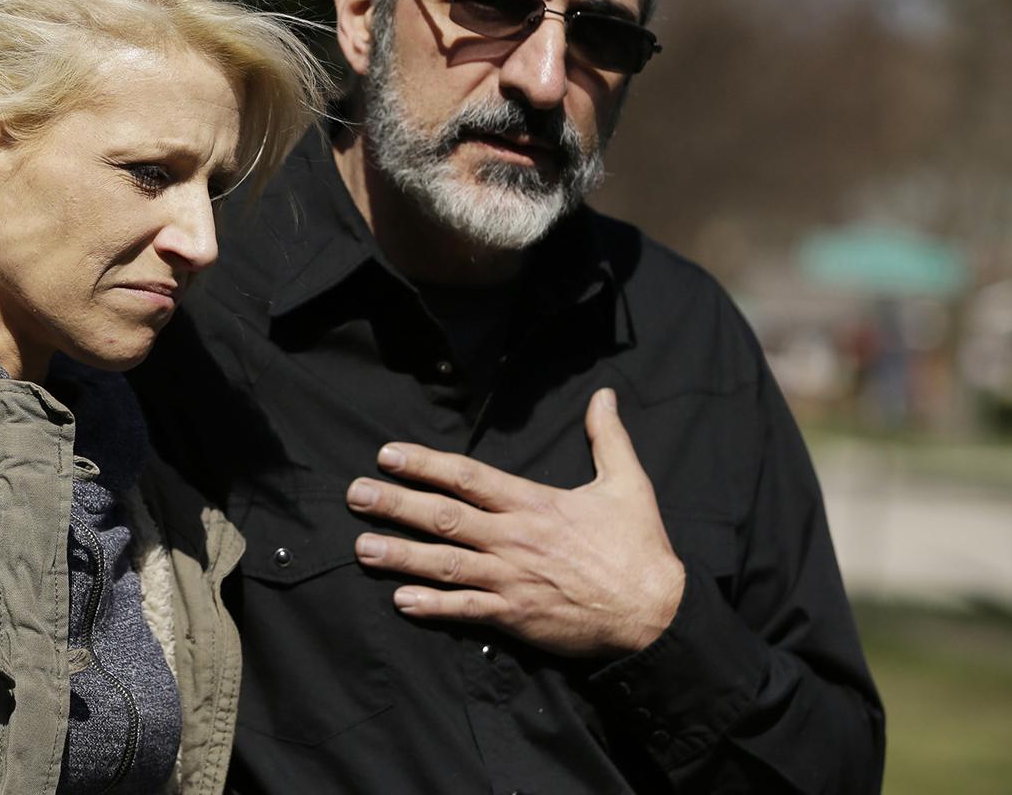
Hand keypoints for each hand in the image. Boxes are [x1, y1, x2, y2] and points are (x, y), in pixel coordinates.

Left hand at [346, 388, 683, 657]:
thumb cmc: (640, 548)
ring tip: (361, 547)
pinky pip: (466, 610)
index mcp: (534, 504)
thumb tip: (604, 395)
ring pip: (445, 563)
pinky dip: (433, 606)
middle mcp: (515, 538)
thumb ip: (608, 438)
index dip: (424, 464)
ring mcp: (512, 579)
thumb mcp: (628, 484)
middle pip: (444, 516)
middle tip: (355, 494)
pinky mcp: (517, 616)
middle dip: (395, 504)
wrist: (656, 614)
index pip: (468, 477)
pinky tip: (401, 601)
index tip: (388, 454)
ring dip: (401, 555)